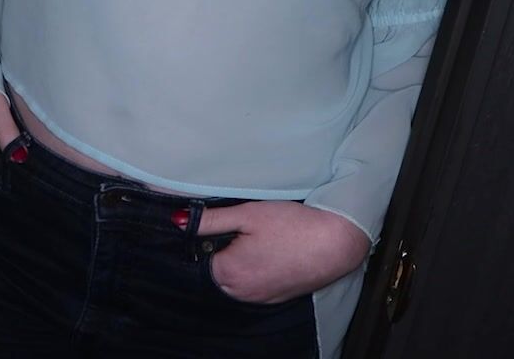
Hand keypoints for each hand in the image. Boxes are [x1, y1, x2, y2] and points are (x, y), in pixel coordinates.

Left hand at [195, 201, 370, 304]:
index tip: (224, 225)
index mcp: (227, 273)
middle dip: (222, 252)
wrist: (334, 243)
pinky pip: (254, 287)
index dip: (208, 239)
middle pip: (215, 272)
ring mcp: (259, 298)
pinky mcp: (276, 298)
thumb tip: (179, 222)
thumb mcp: (247, 214)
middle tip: (245, 231)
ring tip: (260, 241)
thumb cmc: (291, 226)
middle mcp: (240, 293)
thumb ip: (210, 220)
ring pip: (235, 281)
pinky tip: (271, 254)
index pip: (199, 258)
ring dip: (239, 263)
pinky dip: (256, 272)